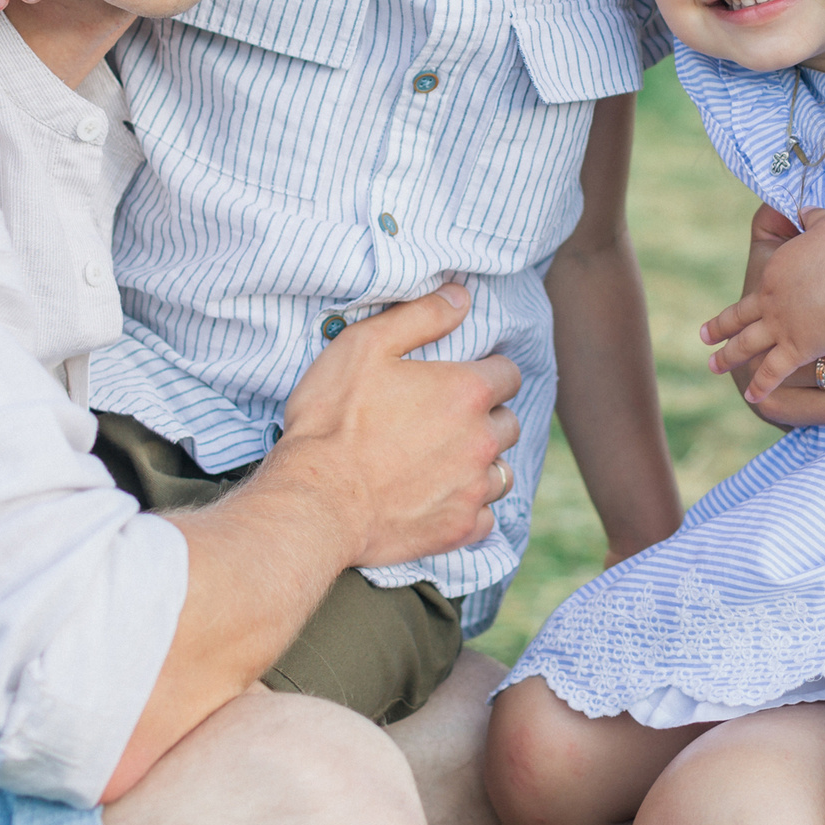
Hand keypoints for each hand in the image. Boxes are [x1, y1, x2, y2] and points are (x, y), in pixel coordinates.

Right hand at [269, 284, 523, 568]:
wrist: (315, 500)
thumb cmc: (333, 419)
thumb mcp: (366, 346)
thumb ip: (421, 315)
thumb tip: (461, 296)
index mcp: (467, 392)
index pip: (508, 374)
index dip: (486, 373)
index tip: (461, 380)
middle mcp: (482, 440)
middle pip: (509, 422)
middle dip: (486, 418)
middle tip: (447, 421)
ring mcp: (473, 488)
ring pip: (502, 471)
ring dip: (482, 464)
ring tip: (446, 461)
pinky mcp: (459, 528)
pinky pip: (486, 517)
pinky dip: (470, 508)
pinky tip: (442, 500)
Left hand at [702, 208, 824, 401]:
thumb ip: (813, 216)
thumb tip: (804, 208)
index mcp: (774, 272)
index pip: (757, 285)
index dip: (747, 297)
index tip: (737, 306)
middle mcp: (769, 300)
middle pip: (738, 317)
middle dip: (719, 328)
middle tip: (702, 336)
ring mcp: (778, 326)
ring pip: (746, 345)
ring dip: (728, 357)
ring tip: (713, 366)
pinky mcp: (794, 349)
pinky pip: (772, 371)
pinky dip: (761, 384)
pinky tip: (751, 396)